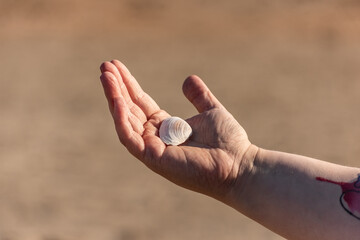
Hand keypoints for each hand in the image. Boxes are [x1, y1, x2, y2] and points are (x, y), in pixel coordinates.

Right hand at [100, 60, 255, 200]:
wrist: (240, 164)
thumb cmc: (229, 142)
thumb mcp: (211, 111)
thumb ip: (199, 96)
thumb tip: (188, 79)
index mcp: (167, 127)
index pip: (141, 103)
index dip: (129, 85)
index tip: (117, 65)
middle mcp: (155, 138)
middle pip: (130, 109)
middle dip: (117, 87)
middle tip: (105, 65)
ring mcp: (152, 149)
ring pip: (125, 121)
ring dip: (114, 98)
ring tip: (105, 75)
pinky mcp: (152, 158)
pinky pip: (130, 137)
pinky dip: (121, 118)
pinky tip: (117, 98)